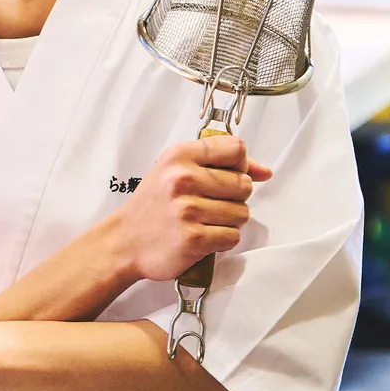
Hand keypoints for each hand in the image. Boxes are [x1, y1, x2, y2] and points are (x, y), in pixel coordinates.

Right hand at [110, 137, 272, 282]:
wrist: (124, 241)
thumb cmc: (154, 204)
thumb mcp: (176, 170)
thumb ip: (220, 164)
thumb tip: (264, 172)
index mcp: (180, 156)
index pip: (236, 149)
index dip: (239, 165)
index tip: (226, 176)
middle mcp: (183, 179)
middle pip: (244, 184)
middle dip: (234, 197)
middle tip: (210, 204)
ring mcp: (188, 210)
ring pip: (242, 213)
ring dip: (228, 221)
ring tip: (204, 221)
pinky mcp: (194, 239)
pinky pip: (232, 236)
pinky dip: (222, 240)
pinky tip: (203, 236)